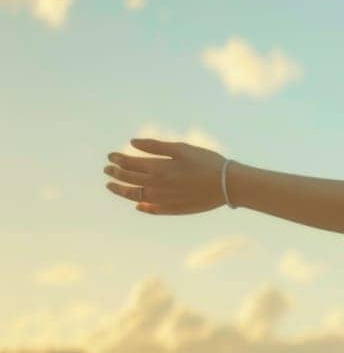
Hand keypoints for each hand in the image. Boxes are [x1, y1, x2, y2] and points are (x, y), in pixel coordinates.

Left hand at [103, 138, 227, 214]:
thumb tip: (132, 143)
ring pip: (136, 196)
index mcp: (158, 168)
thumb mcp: (182, 149)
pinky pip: (153, 209)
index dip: (118, 159)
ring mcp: (164, 199)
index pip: (130, 163)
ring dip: (122, 191)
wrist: (228, 185)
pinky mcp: (174, 209)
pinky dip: (143, 206)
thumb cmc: (207, 162)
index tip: (110, 156)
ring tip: (112, 187)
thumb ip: (155, 146)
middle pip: (129, 180)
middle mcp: (157, 186)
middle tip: (107, 170)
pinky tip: (139, 205)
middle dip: (115, 174)